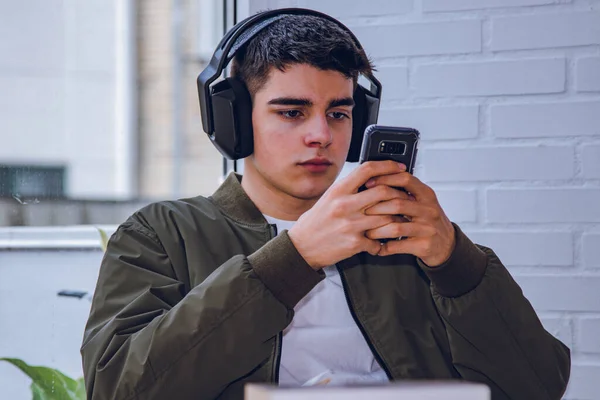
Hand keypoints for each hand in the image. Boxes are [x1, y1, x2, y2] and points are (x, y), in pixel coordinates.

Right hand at [288, 161, 406, 269]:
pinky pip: (379, 241)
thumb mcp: (329, 198)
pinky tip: (382, 241)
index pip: (367, 169)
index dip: (387, 165)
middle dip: (399, 194)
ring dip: (396, 219)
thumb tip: (372, 179)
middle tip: (404, 197)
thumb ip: (349, 189)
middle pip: (383, 191)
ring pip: (387, 217)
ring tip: (397, 220)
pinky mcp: (355, 243)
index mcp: (338, 191)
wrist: (302, 247)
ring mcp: (351, 224)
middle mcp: (345, 205)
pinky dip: (383, 242)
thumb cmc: (316, 222)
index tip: (399, 167)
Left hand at [363, 172, 455, 266]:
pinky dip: (384, 247)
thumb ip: (404, 192)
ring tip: (367, 232)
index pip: (405, 179)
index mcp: (426, 195)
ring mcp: (427, 228)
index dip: (385, 179)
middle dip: (375, 208)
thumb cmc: (428, 221)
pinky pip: (398, 246)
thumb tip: (376, 182)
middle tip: (362, 212)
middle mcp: (429, 210)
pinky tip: (378, 247)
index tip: (368, 184)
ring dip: (377, 230)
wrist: (447, 245)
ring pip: (396, 227)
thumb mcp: (422, 202)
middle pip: (397, 203)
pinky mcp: (424, 245)